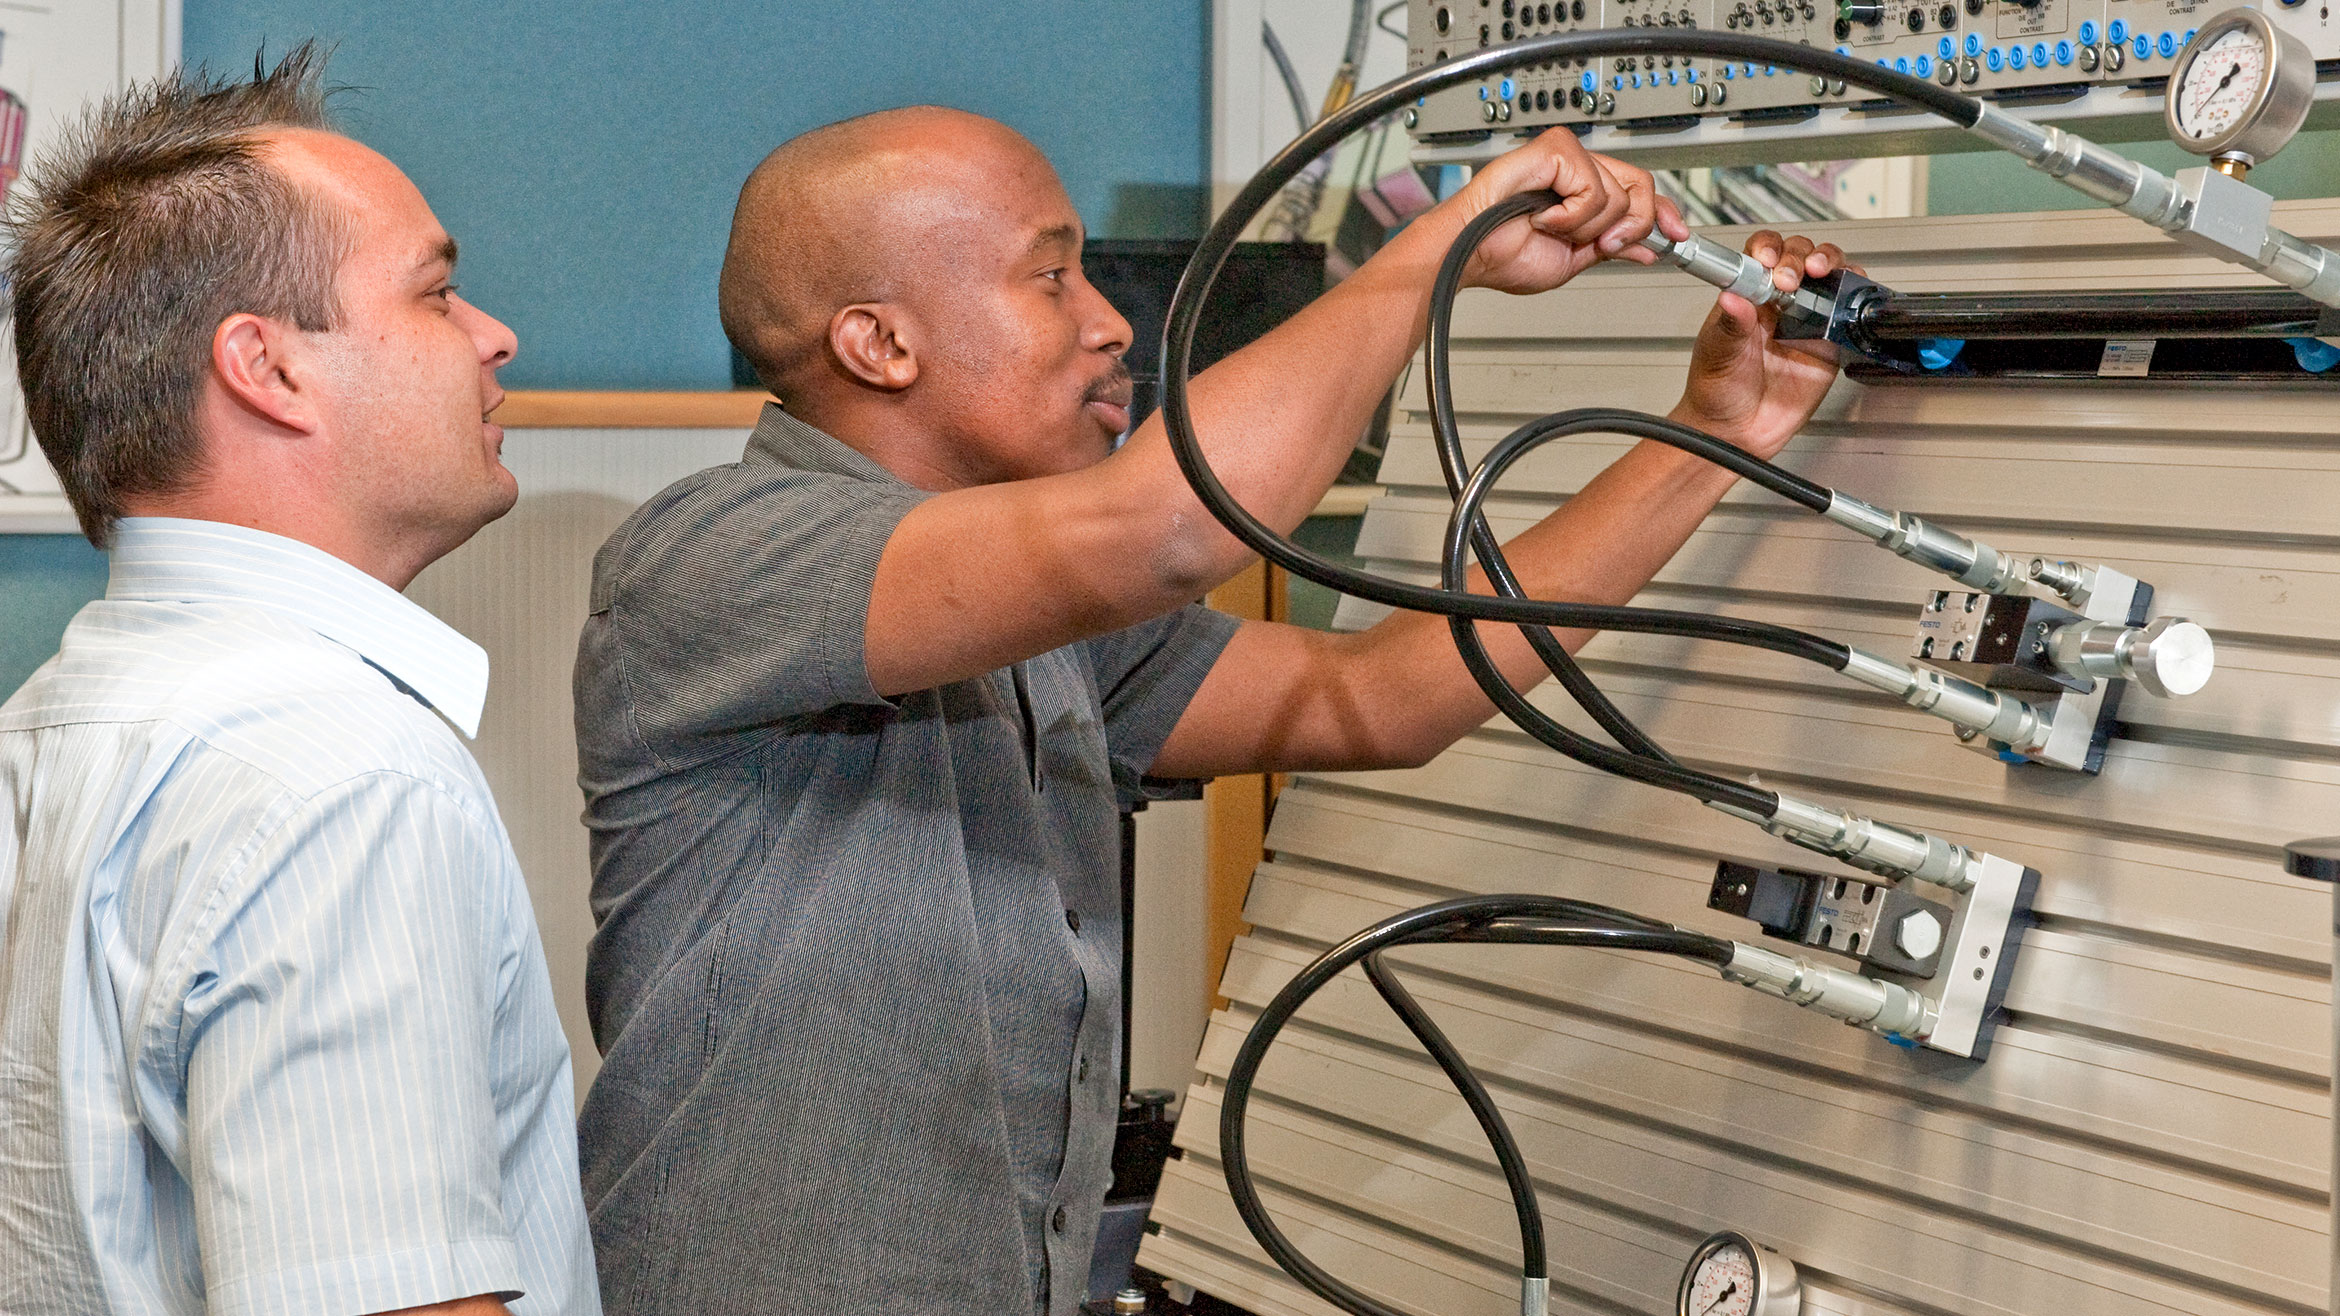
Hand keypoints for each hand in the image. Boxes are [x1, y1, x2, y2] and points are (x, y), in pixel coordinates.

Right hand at [1446, 128, 1687, 293]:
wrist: (1470, 254)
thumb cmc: (1503, 255)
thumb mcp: (1574, 260)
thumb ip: (1611, 247)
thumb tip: (1646, 248)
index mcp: (1583, 192)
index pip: (1640, 191)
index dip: (1663, 213)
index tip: (1678, 236)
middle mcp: (1578, 169)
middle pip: (1641, 186)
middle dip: (1629, 225)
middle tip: (1598, 244)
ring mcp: (1567, 156)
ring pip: (1617, 193)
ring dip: (1586, 226)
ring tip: (1551, 227)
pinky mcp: (1555, 150)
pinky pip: (1593, 187)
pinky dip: (1571, 214)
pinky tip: (1543, 216)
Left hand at [1669, 230, 1853, 459]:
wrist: (1736, 430)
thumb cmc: (1716, 390)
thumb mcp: (1717, 354)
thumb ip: (1730, 325)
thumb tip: (1732, 297)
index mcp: (1747, 296)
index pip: (1762, 253)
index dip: (1769, 249)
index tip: (1767, 262)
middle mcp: (1779, 301)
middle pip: (1799, 254)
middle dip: (1799, 255)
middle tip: (1789, 279)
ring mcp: (1806, 318)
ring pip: (1828, 272)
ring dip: (1829, 261)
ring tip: (1819, 271)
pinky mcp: (1828, 340)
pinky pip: (1847, 308)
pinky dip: (1854, 290)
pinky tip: (1846, 290)